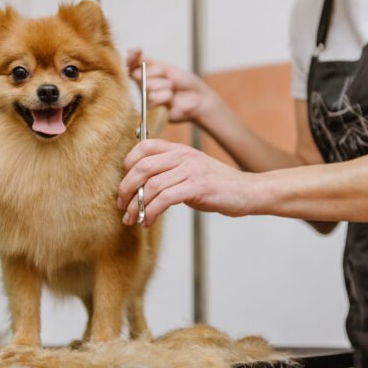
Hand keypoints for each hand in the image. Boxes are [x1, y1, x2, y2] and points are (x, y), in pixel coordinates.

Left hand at [117, 139, 257, 226]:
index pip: (144, 146)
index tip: (124, 183)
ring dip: (136, 205)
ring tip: (131, 218)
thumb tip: (140, 187)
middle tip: (121, 204)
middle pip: (142, 166)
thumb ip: (168, 171)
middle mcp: (183, 155)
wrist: (247, 191)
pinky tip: (148, 221)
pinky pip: (165, 199)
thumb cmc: (216, 184)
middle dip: (126, 188)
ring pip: (152, 185)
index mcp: (179, 149)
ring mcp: (191, 170)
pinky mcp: (198, 187)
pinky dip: (151, 212)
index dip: (128, 163)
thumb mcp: (190, 170)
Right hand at [127, 49, 224, 125]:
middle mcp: (143, 86)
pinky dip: (165, 96)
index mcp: (145, 74)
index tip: (137, 51)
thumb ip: (149, 62)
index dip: (131, 57)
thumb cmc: (185, 82)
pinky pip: (152, 99)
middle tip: (169, 78)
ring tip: (172, 89)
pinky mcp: (152, 111)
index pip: (130, 64)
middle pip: (139, 75)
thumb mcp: (167, 68)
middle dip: (156, 73)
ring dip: (164, 85)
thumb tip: (133, 53)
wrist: (198, 98)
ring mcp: (147, 98)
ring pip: (147, 86)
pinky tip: (171, 99)